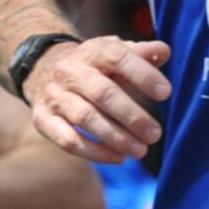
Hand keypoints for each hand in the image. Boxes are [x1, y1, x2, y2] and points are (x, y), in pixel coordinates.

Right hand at [25, 37, 170, 163]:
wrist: (45, 69)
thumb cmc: (96, 66)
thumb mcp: (116, 53)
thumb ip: (141, 54)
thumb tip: (165, 51)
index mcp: (92, 51)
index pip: (117, 57)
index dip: (142, 74)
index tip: (166, 93)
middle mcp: (70, 71)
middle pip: (102, 93)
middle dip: (132, 116)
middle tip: (155, 134)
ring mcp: (54, 96)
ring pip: (85, 118)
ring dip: (116, 137)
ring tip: (141, 150)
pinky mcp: (43, 119)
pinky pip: (68, 140)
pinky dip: (95, 152)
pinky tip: (119, 157)